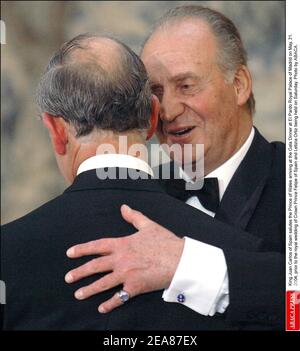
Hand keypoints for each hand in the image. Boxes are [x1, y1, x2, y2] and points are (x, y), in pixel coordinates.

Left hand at [65, 204, 183, 312]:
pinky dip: (110, 304)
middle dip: (80, 272)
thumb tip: (123, 207)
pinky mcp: (135, 287)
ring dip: (89, 289)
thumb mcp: (148, 225)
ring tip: (78, 294)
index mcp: (122, 244)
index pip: (97, 246)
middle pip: (95, 266)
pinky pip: (119, 297)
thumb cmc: (164, 241)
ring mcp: (126, 275)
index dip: (82, 249)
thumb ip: (134, 216)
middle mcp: (121, 260)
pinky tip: (101, 308)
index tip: (70, 253)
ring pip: (103, 283)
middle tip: (68, 278)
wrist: (179, 259)